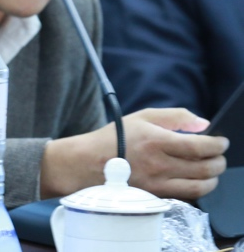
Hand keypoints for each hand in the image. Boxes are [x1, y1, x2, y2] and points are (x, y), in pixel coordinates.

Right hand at [40, 107, 228, 199]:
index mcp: (157, 140)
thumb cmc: (115, 137)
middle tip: (220, 155)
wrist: (89, 162)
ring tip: (212, 169)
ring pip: (199, 187)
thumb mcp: (142, 116)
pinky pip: (186, 196)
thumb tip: (202, 124)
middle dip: (219, 161)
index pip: (199, 147)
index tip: (222, 141)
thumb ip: (174, 117)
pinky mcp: (155, 196)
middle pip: (204, 168)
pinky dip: (198, 188)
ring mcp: (158, 183)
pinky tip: (196, 180)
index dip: (217, 145)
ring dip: (213, 178)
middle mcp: (160, 164)